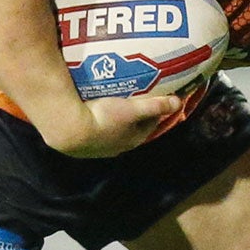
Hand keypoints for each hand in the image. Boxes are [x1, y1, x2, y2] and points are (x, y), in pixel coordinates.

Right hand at [45, 93, 181, 157]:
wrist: (70, 129)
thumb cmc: (105, 119)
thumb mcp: (132, 109)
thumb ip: (155, 105)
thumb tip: (179, 102)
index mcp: (132, 140)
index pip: (149, 126)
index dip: (153, 113)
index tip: (154, 99)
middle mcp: (116, 148)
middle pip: (130, 130)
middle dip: (133, 117)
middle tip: (133, 100)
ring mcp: (97, 149)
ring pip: (111, 132)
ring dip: (114, 121)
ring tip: (112, 104)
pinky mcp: (81, 145)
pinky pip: (93, 131)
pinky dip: (96, 122)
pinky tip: (91, 112)